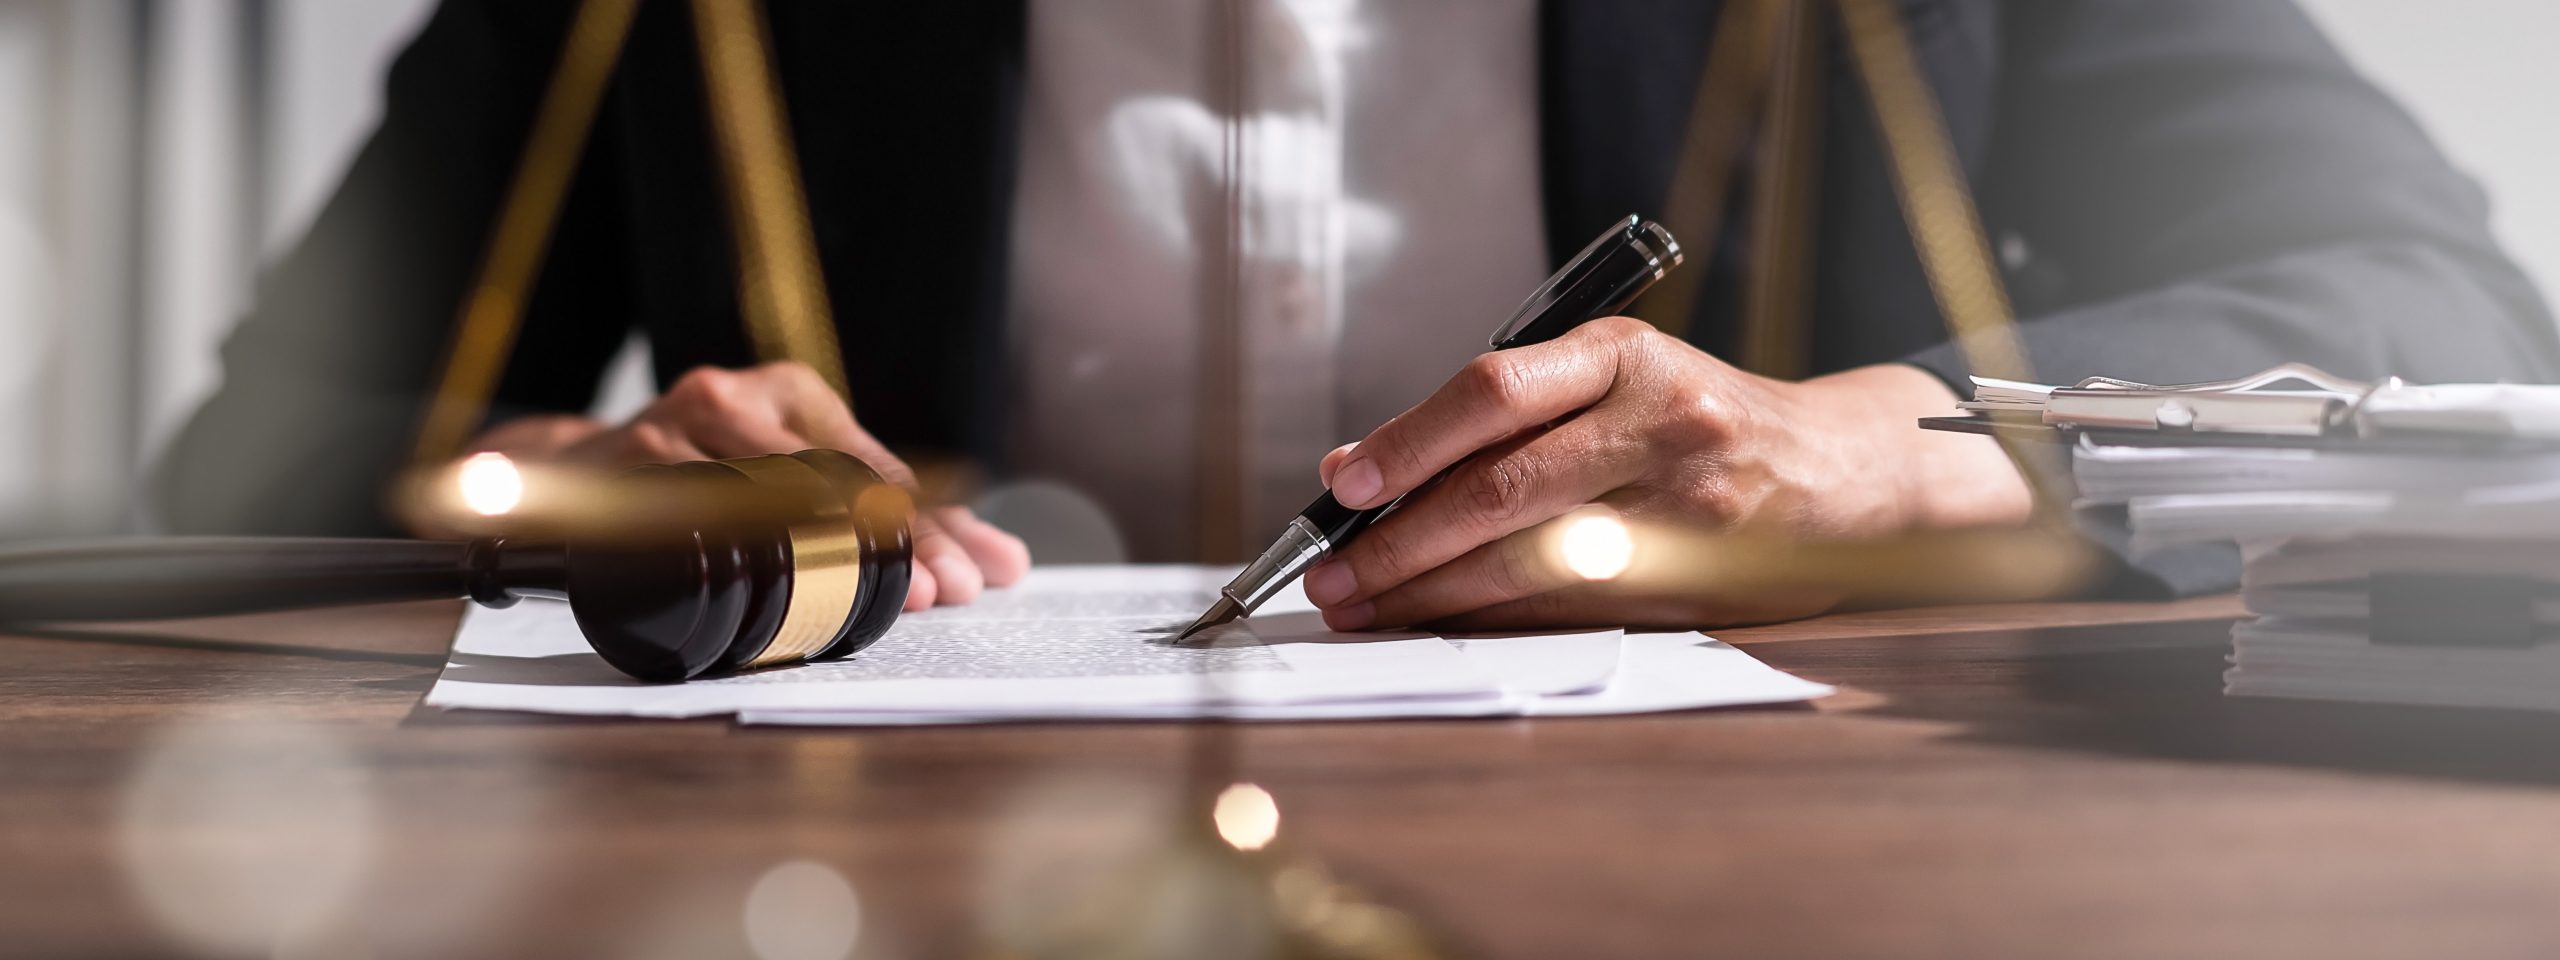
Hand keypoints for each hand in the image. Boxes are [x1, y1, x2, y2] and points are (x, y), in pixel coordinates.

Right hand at [465, 362, 1028, 610]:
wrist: (564, 480)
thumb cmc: (703, 486)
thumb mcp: (793, 483)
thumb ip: (891, 524)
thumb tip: (1000, 563)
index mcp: (787, 392)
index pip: (876, 467)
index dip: (934, 524)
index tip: (983, 571)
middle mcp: (731, 398)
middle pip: (837, 481)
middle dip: (904, 543)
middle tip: (947, 592)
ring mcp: (672, 430)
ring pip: (776, 499)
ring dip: (844, 557)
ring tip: (899, 598)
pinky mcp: (623, 473)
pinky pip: (700, 522)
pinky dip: (752, 561)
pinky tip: (789, 591)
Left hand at [1301, 317, 2032, 631]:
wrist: (1833, 469)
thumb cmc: (1689, 418)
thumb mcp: (1605, 380)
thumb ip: (1491, 415)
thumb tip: (1353, 469)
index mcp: (1623, 355)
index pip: (1495, 389)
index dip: (1409, 441)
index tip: (1343, 486)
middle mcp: (1657, 422)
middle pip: (1502, 487)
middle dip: (1400, 541)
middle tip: (1331, 575)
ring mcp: (1681, 508)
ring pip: (1529, 560)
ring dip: (1432, 593)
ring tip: (1365, 607)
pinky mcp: (1693, 581)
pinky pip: (1568, 605)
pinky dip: (1491, 618)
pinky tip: (1439, 622)